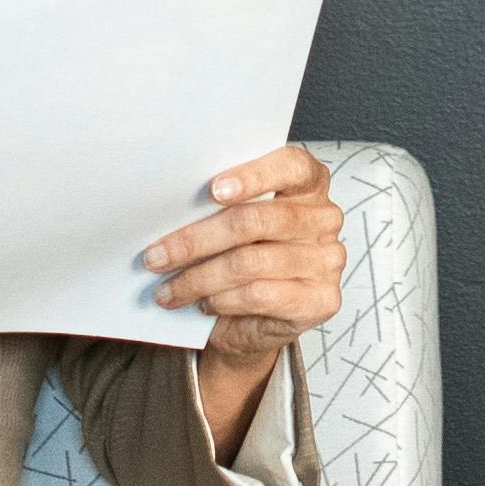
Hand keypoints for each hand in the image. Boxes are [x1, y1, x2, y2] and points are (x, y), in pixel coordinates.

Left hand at [142, 142, 343, 454]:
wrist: (256, 320)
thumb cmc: (241, 255)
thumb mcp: (229, 222)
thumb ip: (218, 205)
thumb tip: (169, 204)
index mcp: (308, 183)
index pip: (292, 166)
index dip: (253, 175)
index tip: (213, 190)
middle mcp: (324, 217)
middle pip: (256, 220)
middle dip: (196, 239)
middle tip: (156, 256)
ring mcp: (328, 259)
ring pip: (250, 262)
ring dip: (199, 278)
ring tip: (167, 289)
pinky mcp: (322, 299)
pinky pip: (261, 295)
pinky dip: (223, 300)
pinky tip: (202, 302)